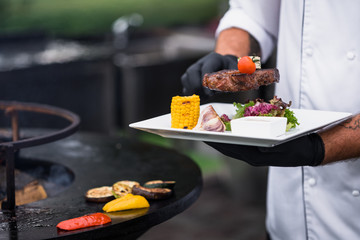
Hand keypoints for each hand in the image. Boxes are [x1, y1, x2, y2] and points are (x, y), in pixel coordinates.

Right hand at [181, 52, 237, 98]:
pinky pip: (185, 86)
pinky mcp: (188, 77)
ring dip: (194, 91)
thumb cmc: (231, 69)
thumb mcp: (237, 69)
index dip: (206, 81)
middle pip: (192, 73)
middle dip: (198, 86)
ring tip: (205, 96)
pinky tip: (201, 97)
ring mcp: (193, 69)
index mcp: (213, 59)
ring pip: (186, 80)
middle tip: (207, 96)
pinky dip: (191, 94)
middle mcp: (200, 63)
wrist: (224, 66)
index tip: (210, 93)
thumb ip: (240, 73)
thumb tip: (245, 76)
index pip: (206, 69)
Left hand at [205, 133, 324, 166]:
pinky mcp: (257, 151)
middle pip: (228, 148)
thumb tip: (256, 145)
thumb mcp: (284, 144)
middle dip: (214, 140)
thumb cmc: (297, 145)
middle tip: (199, 132)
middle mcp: (252, 156)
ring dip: (220, 139)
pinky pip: (240, 144)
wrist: (309, 150)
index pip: (232, 148)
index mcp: (256, 156)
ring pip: (232, 146)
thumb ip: (269, 145)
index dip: (217, 142)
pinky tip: (226, 130)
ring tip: (208, 130)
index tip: (204, 136)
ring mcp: (254, 154)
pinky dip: (231, 137)